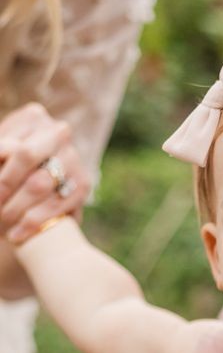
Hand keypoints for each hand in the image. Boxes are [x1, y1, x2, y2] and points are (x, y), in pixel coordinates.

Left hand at [0, 103, 90, 244]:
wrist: (33, 199)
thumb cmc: (8, 175)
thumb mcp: (1, 161)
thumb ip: (1, 152)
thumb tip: (4, 151)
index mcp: (34, 117)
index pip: (9, 141)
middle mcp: (59, 132)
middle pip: (26, 155)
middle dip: (5, 184)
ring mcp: (74, 158)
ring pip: (39, 184)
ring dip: (15, 208)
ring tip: (2, 223)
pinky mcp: (83, 185)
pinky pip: (56, 206)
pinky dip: (33, 223)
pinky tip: (17, 235)